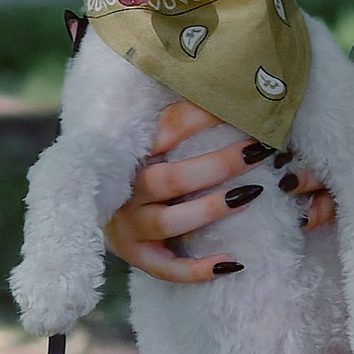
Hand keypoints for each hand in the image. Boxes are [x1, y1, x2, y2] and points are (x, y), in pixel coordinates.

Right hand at [105, 99, 333, 283]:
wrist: (92, 211)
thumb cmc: (141, 167)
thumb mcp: (151, 138)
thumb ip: (179, 116)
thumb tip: (214, 84)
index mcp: (129, 152)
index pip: (168, 127)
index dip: (205, 116)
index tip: (246, 110)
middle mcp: (125, 191)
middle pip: (173, 178)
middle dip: (221, 164)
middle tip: (261, 151)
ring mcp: (129, 228)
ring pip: (170, 222)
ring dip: (212, 208)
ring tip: (254, 194)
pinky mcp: (137, 258)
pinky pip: (168, 269)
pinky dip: (199, 269)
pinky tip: (234, 262)